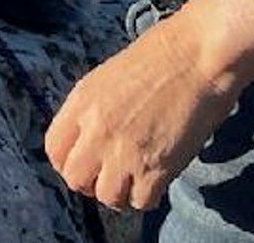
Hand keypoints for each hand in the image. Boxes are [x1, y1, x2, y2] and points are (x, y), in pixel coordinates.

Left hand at [42, 11, 241, 210]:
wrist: (199, 53)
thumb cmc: (162, 55)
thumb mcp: (109, 76)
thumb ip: (93, 109)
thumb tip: (88, 140)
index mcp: (82, 101)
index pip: (54, 150)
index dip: (69, 162)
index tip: (86, 164)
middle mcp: (96, 128)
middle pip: (75, 178)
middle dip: (91, 182)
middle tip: (111, 175)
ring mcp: (124, 150)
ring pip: (106, 196)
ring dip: (120, 193)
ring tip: (135, 179)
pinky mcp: (156, 166)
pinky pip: (141, 201)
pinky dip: (148, 196)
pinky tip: (156, 179)